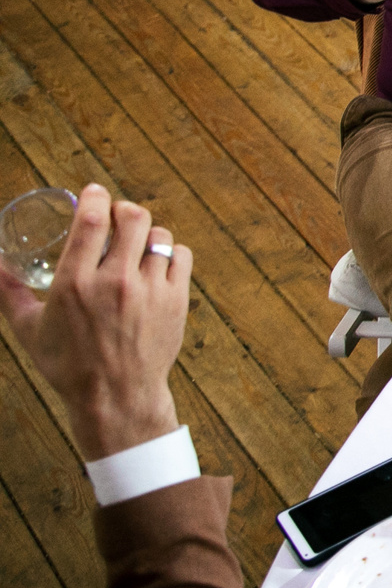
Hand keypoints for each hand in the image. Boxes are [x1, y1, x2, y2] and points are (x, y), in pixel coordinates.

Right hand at [0, 185, 186, 460]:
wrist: (115, 396)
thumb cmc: (67, 364)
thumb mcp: (30, 328)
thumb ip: (9, 291)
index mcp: (75, 284)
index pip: (91, 221)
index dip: (94, 197)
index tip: (93, 191)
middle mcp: (115, 282)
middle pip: (131, 218)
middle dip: (122, 209)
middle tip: (116, 216)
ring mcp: (149, 290)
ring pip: (158, 235)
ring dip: (145, 232)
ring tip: (135, 241)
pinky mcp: (176, 300)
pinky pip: (180, 256)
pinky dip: (168, 252)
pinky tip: (156, 259)